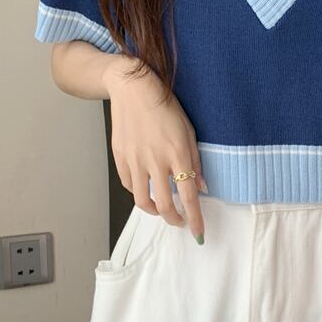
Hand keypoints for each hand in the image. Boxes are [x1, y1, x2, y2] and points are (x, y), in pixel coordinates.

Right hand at [102, 56, 206, 242]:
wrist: (134, 89)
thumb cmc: (165, 106)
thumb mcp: (189, 131)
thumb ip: (195, 162)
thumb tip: (201, 187)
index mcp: (178, 154)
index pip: (189, 196)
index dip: (195, 219)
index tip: (199, 233)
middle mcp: (156, 160)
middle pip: (165, 205)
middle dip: (175, 220)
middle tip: (181, 222)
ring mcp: (135, 160)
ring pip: (143, 201)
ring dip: (155, 212)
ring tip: (163, 211)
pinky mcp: (120, 157)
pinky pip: (130, 186)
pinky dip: (139, 193)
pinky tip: (147, 190)